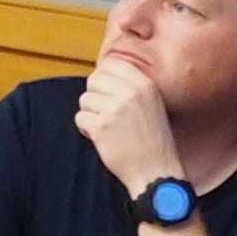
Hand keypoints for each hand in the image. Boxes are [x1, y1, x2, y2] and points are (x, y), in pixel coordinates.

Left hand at [74, 59, 185, 196]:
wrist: (156, 171)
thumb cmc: (151, 139)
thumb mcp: (151, 103)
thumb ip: (130, 86)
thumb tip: (100, 74)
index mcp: (145, 84)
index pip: (111, 64)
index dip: (104, 79)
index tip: (110, 95)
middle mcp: (131, 93)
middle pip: (94, 80)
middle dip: (96, 97)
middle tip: (109, 114)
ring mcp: (116, 109)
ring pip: (84, 100)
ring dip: (91, 115)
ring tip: (110, 128)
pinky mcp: (101, 126)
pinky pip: (80, 118)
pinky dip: (86, 129)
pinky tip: (103, 138)